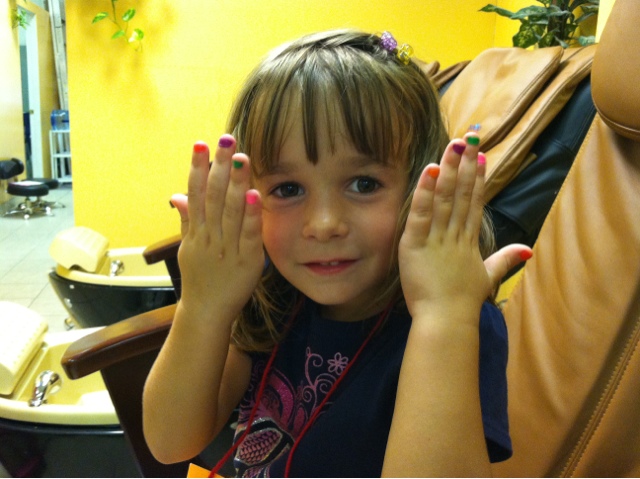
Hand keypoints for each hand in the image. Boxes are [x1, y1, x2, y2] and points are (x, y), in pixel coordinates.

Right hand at [170, 135, 263, 321]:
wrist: (206, 312)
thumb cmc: (200, 279)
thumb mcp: (187, 248)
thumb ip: (186, 220)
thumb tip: (177, 195)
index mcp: (196, 232)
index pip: (195, 194)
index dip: (197, 168)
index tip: (200, 144)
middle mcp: (209, 237)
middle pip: (213, 196)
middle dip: (219, 166)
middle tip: (225, 139)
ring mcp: (227, 249)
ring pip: (230, 212)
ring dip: (235, 183)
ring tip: (241, 158)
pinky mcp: (247, 261)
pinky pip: (249, 235)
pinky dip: (251, 216)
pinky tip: (255, 194)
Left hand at [399, 134, 530, 322]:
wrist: (447, 321)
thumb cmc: (463, 303)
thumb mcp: (487, 278)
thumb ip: (505, 260)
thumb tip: (528, 249)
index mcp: (469, 241)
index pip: (474, 203)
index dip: (478, 178)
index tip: (481, 156)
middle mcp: (455, 235)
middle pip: (462, 194)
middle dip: (466, 165)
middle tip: (470, 138)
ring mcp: (436, 238)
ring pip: (444, 199)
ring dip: (448, 171)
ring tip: (453, 146)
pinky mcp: (415, 245)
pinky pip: (420, 215)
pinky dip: (424, 193)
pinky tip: (427, 172)